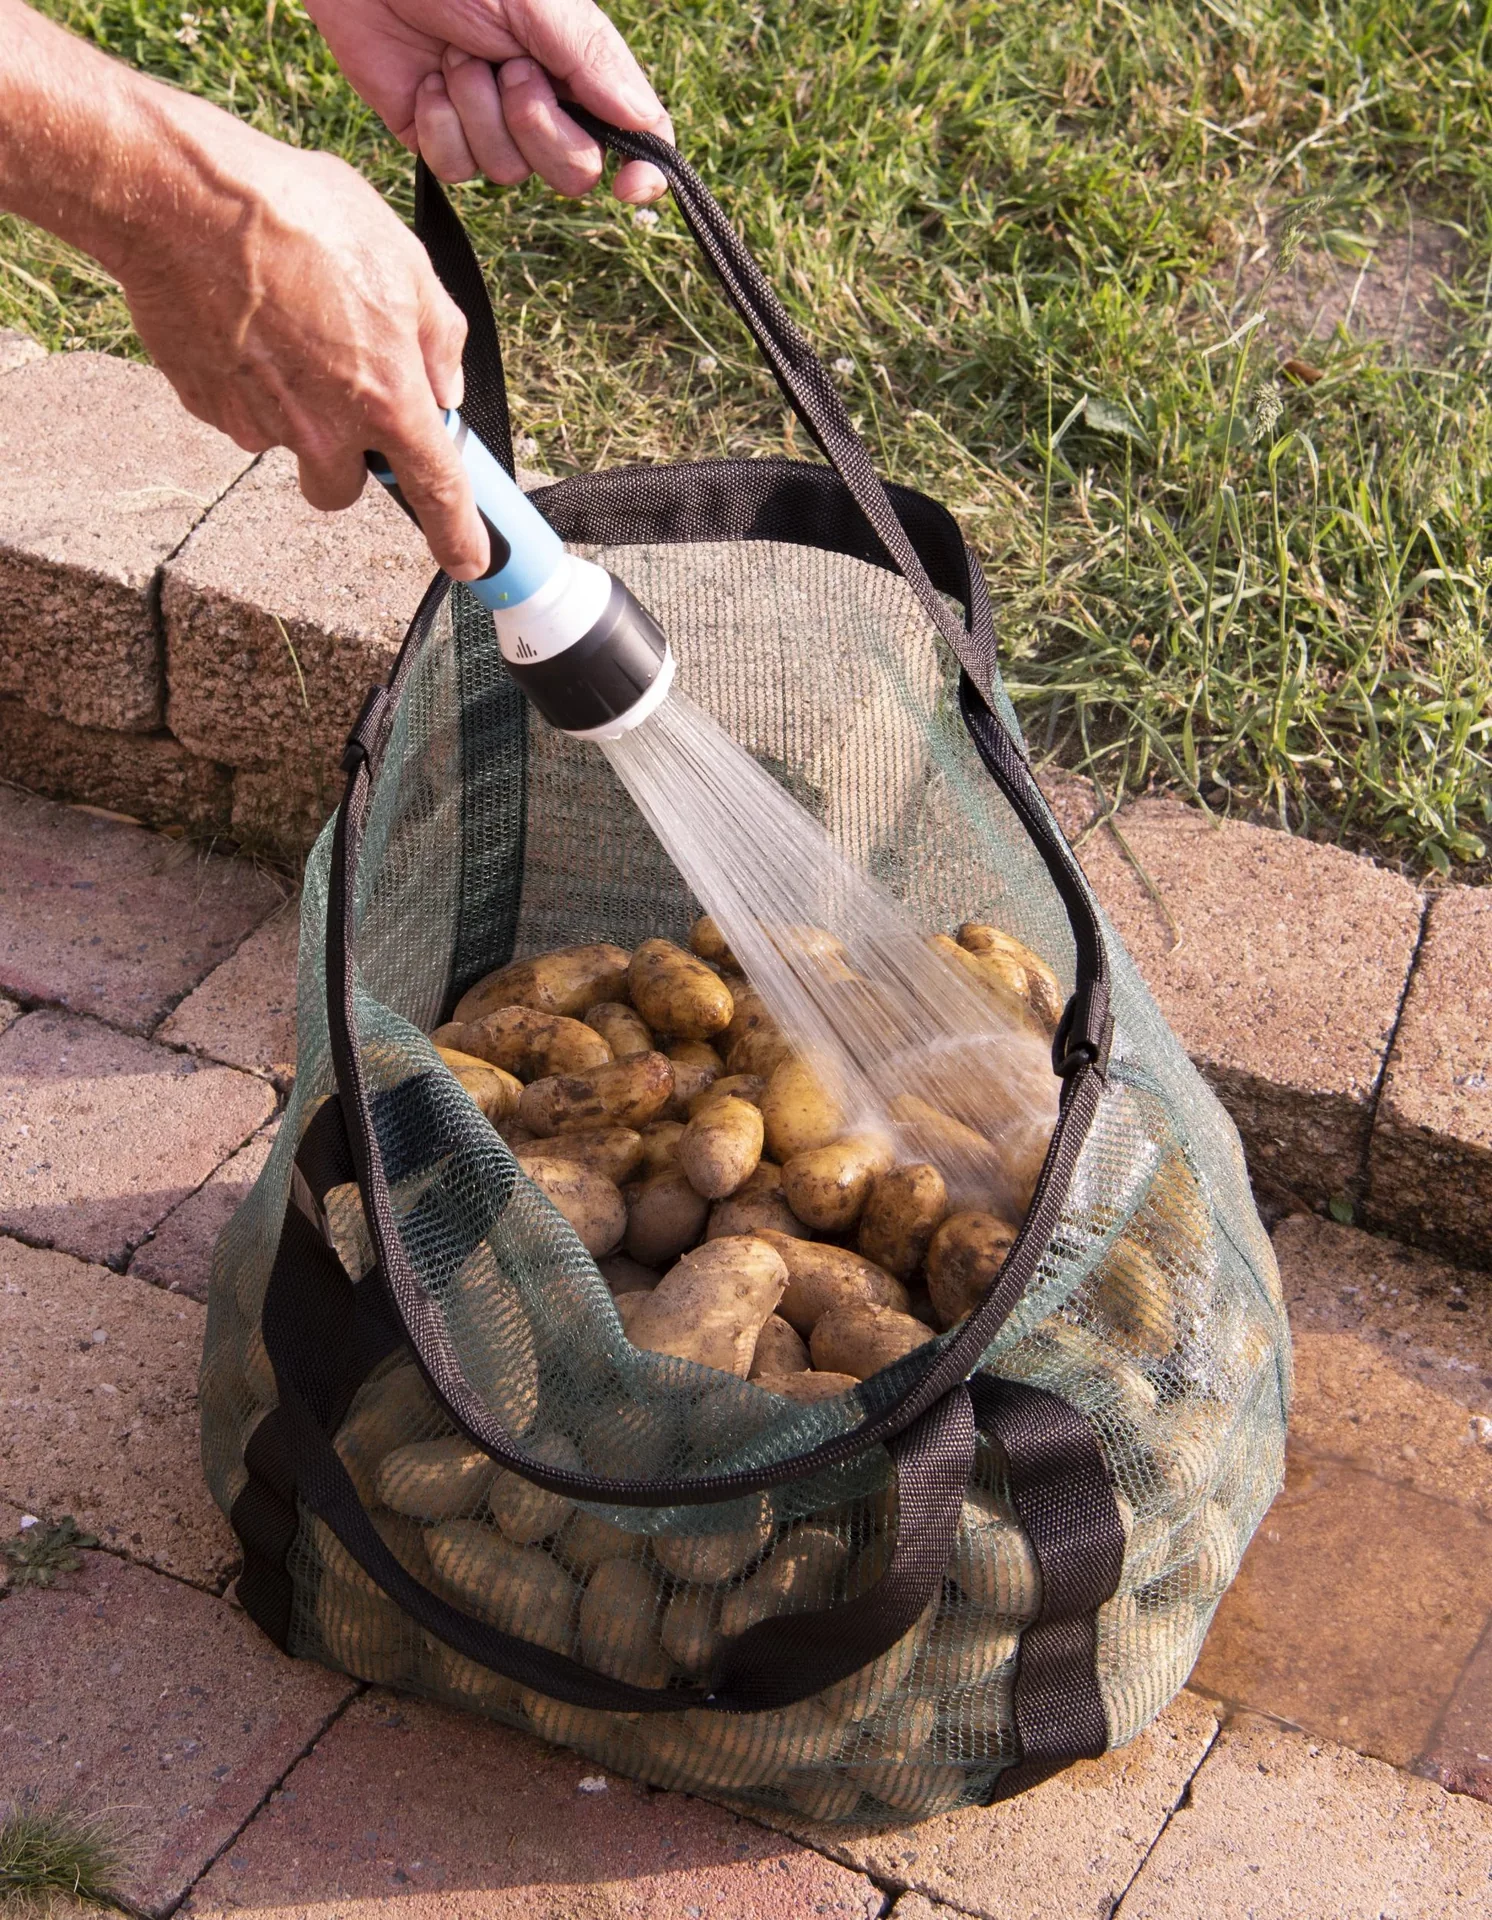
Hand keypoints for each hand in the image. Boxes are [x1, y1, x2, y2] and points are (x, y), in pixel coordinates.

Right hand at [119, 99, 488, 577]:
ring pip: (290, 446)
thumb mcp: (402, 257)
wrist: (182, 198)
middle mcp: (324, 427)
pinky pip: (242, 414)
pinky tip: (245, 324)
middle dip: (350, 458)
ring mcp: (260, 423)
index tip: (468, 562)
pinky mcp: (208, 406)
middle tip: (342, 393)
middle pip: (344, 488)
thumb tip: (447, 384)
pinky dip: (250, 383)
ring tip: (285, 329)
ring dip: (297, 412)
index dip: (457, 535)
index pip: (436, 491)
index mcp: (386, 397)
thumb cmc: (297, 213)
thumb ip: (438, 334)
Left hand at [304, 0, 671, 201]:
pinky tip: (426, 80)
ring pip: (509, 173)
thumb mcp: (537, 3)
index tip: (630, 188)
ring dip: (478, 111)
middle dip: (537, 125)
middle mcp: (543, 103)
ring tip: (454, 56)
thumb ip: (593, 61)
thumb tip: (646, 122)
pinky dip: (440, 124)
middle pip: (573, 172)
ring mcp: (489, 126)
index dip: (641, 170)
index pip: (635, 136)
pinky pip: (457, 169)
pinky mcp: (439, 138)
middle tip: (506, 67)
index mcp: (579, 67)